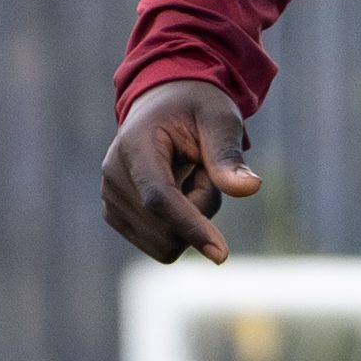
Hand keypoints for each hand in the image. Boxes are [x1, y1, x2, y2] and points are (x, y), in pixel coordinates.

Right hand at [100, 80, 261, 263]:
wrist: (165, 105)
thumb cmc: (196, 108)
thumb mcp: (220, 119)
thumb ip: (229, 155)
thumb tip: (250, 189)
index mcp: (135, 145)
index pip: (159, 198)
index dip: (190, 226)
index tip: (221, 254)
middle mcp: (114, 175)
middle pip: (165, 228)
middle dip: (201, 207)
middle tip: (207, 170)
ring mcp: (111, 199)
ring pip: (164, 242)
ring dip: (192, 217)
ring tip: (191, 177)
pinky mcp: (116, 216)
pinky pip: (159, 244)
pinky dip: (180, 225)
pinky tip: (179, 191)